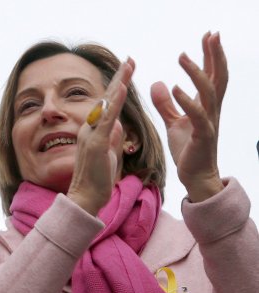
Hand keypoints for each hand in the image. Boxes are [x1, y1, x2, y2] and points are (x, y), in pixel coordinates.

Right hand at [67, 59, 134, 214]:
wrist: (85, 198)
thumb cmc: (97, 180)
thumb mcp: (110, 155)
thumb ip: (113, 138)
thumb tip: (119, 125)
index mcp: (94, 131)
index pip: (107, 104)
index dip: (118, 87)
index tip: (127, 71)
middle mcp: (90, 129)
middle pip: (106, 98)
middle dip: (119, 77)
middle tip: (130, 58)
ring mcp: (92, 134)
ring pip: (106, 104)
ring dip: (118, 83)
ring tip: (129, 65)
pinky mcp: (97, 143)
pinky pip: (107, 119)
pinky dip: (115, 102)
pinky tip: (123, 88)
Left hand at [151, 32, 225, 201]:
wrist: (194, 175)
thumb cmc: (187, 149)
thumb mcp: (173, 122)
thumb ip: (166, 104)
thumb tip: (158, 83)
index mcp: (205, 106)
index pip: (211, 75)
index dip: (211, 56)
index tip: (209, 36)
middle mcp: (211, 111)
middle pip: (218, 77)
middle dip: (215, 55)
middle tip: (211, 34)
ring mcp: (209, 122)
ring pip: (209, 92)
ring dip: (196, 73)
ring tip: (182, 56)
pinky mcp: (202, 135)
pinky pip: (197, 115)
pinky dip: (187, 101)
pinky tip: (175, 87)